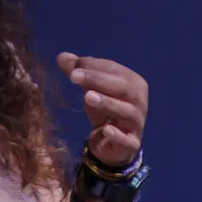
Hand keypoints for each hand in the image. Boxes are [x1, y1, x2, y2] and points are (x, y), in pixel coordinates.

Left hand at [58, 53, 148, 168]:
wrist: (113, 144)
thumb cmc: (104, 111)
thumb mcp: (91, 90)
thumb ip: (79, 73)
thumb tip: (62, 57)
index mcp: (133, 82)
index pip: (114, 70)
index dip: (94, 66)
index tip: (72, 67)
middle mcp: (139, 101)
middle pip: (123, 87)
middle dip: (98, 80)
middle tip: (74, 77)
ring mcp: (137, 123)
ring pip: (127, 111)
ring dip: (108, 103)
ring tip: (87, 97)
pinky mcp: (132, 143)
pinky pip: (128, 140)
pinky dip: (118, 135)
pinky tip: (106, 130)